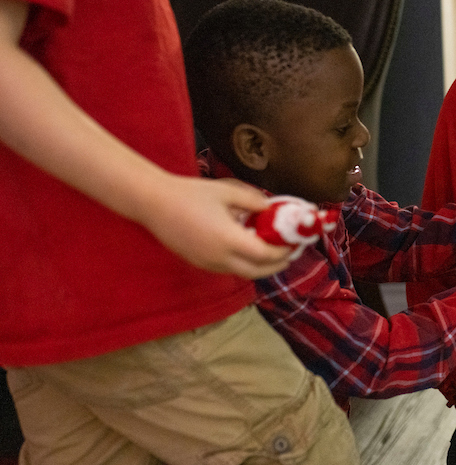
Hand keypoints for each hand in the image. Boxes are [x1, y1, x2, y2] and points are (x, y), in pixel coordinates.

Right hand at [138, 174, 294, 278]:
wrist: (152, 203)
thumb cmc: (190, 194)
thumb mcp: (227, 192)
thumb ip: (254, 202)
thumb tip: (271, 208)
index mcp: (229, 240)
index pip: (266, 255)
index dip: (284, 252)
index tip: (295, 243)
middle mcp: (219, 258)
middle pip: (257, 272)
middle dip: (277, 265)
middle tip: (289, 253)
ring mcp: (206, 263)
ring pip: (242, 272)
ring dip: (260, 266)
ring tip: (272, 251)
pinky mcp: (197, 262)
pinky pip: (227, 268)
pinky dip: (243, 263)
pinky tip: (247, 248)